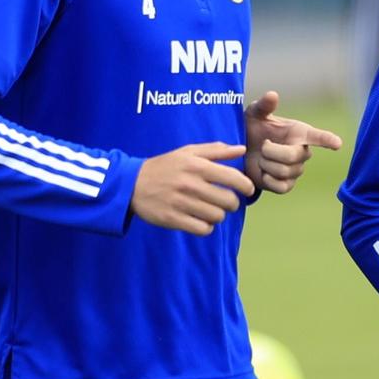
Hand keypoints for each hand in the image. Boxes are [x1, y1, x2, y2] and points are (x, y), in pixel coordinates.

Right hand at [133, 142, 256, 234]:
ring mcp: (181, 203)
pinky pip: (202, 229)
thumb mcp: (188, 152)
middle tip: (225, 201)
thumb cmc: (165, 166)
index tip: (247, 190)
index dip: (246, 186)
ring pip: (217, 216)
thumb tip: (241, 149)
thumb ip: (216, 150)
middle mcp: (190, 184)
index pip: (233, 178)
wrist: (131, 184)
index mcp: (197, 166)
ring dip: (218, 215)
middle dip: (232, 203)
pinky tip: (201, 220)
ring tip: (211, 209)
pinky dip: (206, 227)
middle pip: (228, 201)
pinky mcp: (172, 219)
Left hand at [243, 90, 344, 194]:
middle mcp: (302, 151)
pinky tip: (263, 172)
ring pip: (283, 171)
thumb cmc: (253, 128)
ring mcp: (296, 170)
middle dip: (271, 151)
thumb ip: (264, 105)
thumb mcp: (255, 114)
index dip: (328, 140)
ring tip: (261, 158)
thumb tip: (272, 95)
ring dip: (265, 164)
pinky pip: (281, 186)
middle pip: (293, 156)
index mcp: (300, 132)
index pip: (318, 137)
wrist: (242, 151)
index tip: (337, 143)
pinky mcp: (286, 186)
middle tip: (262, 145)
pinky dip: (268, 180)